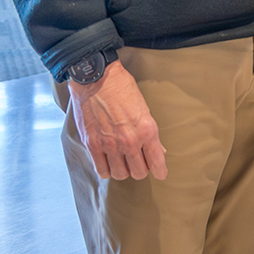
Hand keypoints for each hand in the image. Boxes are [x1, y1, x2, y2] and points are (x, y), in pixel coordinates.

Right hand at [67, 61, 167, 179]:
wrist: (97, 80)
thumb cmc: (123, 90)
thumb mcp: (144, 109)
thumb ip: (150, 133)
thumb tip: (158, 150)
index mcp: (147, 130)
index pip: (157, 162)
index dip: (160, 171)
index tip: (160, 173)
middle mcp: (130, 141)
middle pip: (139, 172)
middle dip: (141, 169)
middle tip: (139, 162)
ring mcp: (110, 145)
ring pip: (120, 174)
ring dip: (124, 170)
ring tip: (123, 162)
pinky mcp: (92, 145)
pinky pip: (102, 170)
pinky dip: (107, 170)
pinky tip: (109, 164)